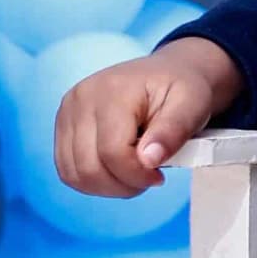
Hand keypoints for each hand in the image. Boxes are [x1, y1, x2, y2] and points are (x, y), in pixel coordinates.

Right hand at [53, 38, 239, 197]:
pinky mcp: (63, 126)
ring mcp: (67, 112)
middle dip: (123, 185)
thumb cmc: (182, 89)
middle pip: (89, 168)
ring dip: (107, 186)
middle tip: (148, 177)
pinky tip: (117, 171)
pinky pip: (68, 170)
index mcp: (113, 90)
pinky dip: (92, 181)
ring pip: (74, 174)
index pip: (113, 152)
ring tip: (133, 174)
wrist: (170, 71)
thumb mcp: (193, 105)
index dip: (137, 175)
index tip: (159, 176)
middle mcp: (81, 98)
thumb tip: (148, 160)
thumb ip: (173, 131)